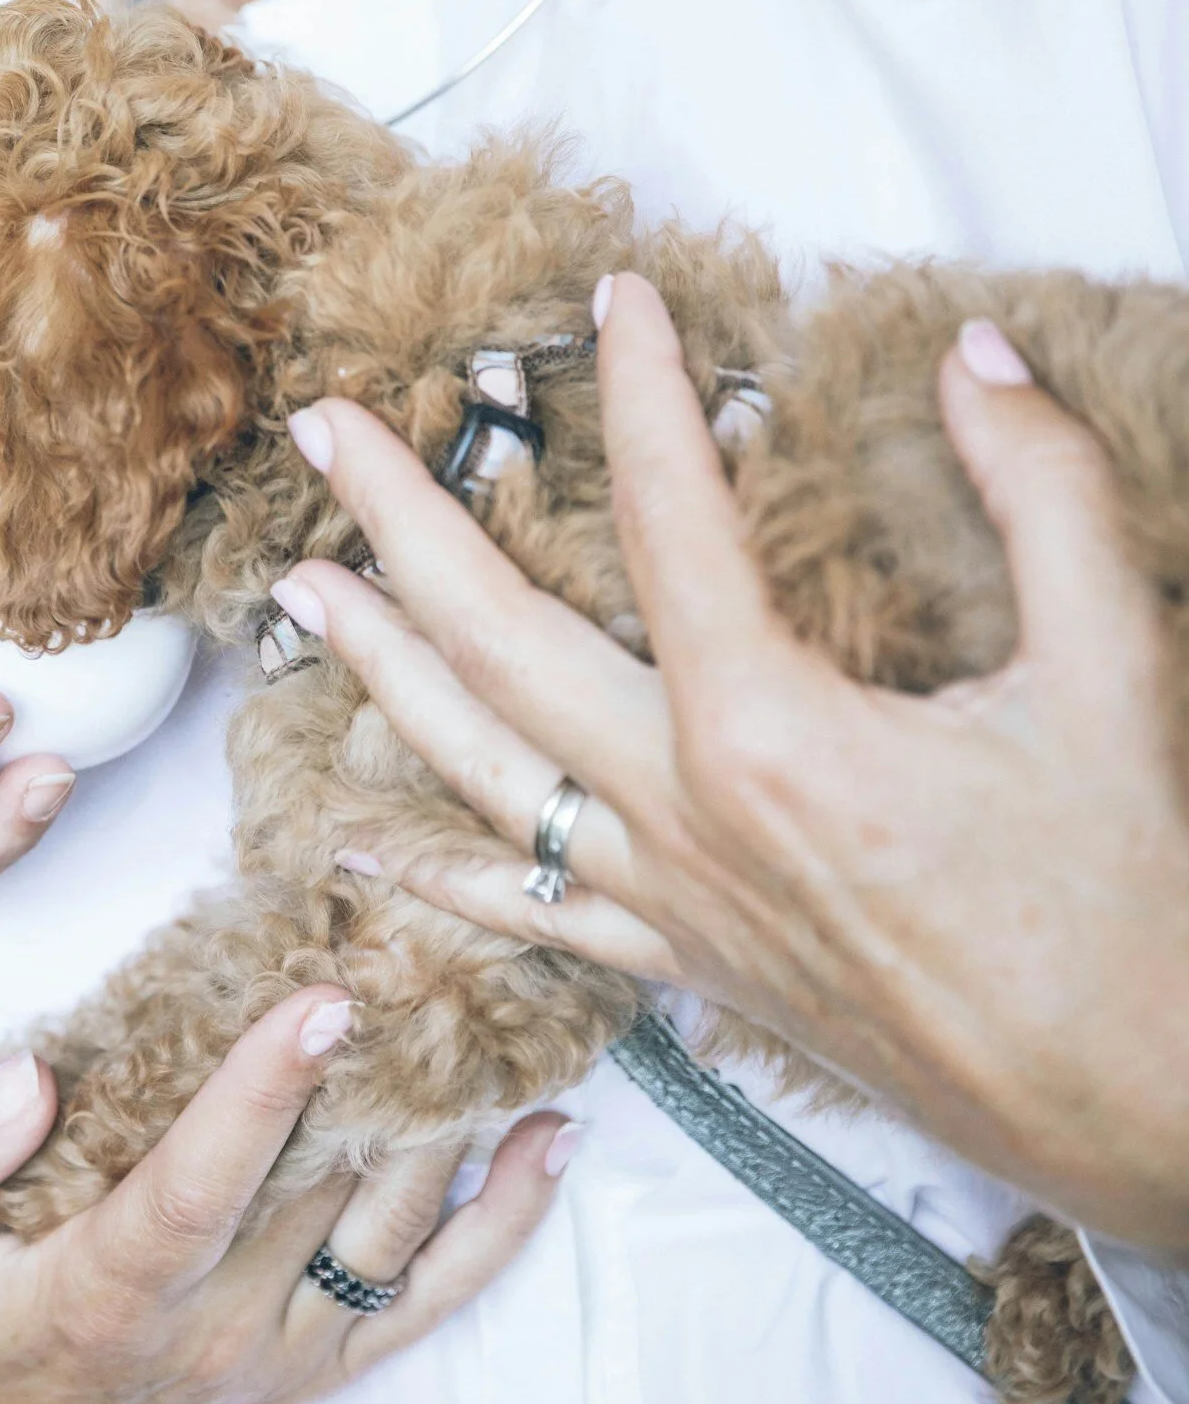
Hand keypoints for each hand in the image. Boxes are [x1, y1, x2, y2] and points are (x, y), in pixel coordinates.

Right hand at [0, 986, 575, 1403]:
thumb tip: (23, 1076)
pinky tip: (544, 1139)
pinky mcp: (326, 1356)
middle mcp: (214, 1323)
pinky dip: (502, 1219)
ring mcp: (283, 1344)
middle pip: (316, 1185)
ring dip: (445, 1116)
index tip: (320, 1003)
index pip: (198, 1187)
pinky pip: (434, 1292)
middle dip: (375, 1063)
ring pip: (389, 1225)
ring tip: (481, 1003)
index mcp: (110, 1287)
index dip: (263, 1095)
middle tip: (421, 946)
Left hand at [273, 272, 1188, 1248]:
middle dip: (399, 521)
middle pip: (497, 638)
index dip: (640, 390)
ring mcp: (664, 897)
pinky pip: (524, 915)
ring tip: (298, 590)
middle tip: (321, 432)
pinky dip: (430, 879)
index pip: (672, 517)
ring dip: (377, 669)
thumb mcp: (1110, 672)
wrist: (1135, 1107)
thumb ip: (1042, 494)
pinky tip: (350, 849)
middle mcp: (680, 812)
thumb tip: (972, 353)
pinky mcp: (680, 964)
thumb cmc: (1129, 903)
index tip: (615, 296)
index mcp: (771, 731)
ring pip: (475, 768)